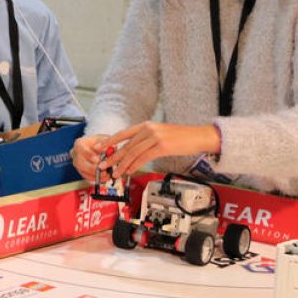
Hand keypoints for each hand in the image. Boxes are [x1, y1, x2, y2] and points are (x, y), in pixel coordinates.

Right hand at [71, 134, 109, 181]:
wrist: (94, 147)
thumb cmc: (99, 142)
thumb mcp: (103, 139)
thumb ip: (107, 143)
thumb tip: (113, 148)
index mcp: (79, 144)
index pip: (83, 151)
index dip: (90, 156)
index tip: (98, 160)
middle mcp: (75, 155)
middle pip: (81, 164)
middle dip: (93, 168)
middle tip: (105, 171)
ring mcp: (77, 165)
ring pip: (84, 173)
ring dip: (96, 176)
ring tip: (108, 176)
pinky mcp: (81, 172)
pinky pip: (87, 178)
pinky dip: (96, 180)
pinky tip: (105, 179)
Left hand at [101, 122, 219, 178]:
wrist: (198, 136)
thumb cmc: (180, 137)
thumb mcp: (159, 133)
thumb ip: (145, 139)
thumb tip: (131, 149)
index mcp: (145, 125)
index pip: (122, 133)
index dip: (109, 141)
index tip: (98, 147)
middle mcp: (148, 129)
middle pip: (125, 145)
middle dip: (112, 157)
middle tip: (102, 165)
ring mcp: (155, 137)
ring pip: (132, 153)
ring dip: (121, 165)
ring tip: (114, 173)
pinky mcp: (162, 146)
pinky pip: (143, 158)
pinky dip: (134, 166)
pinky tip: (128, 171)